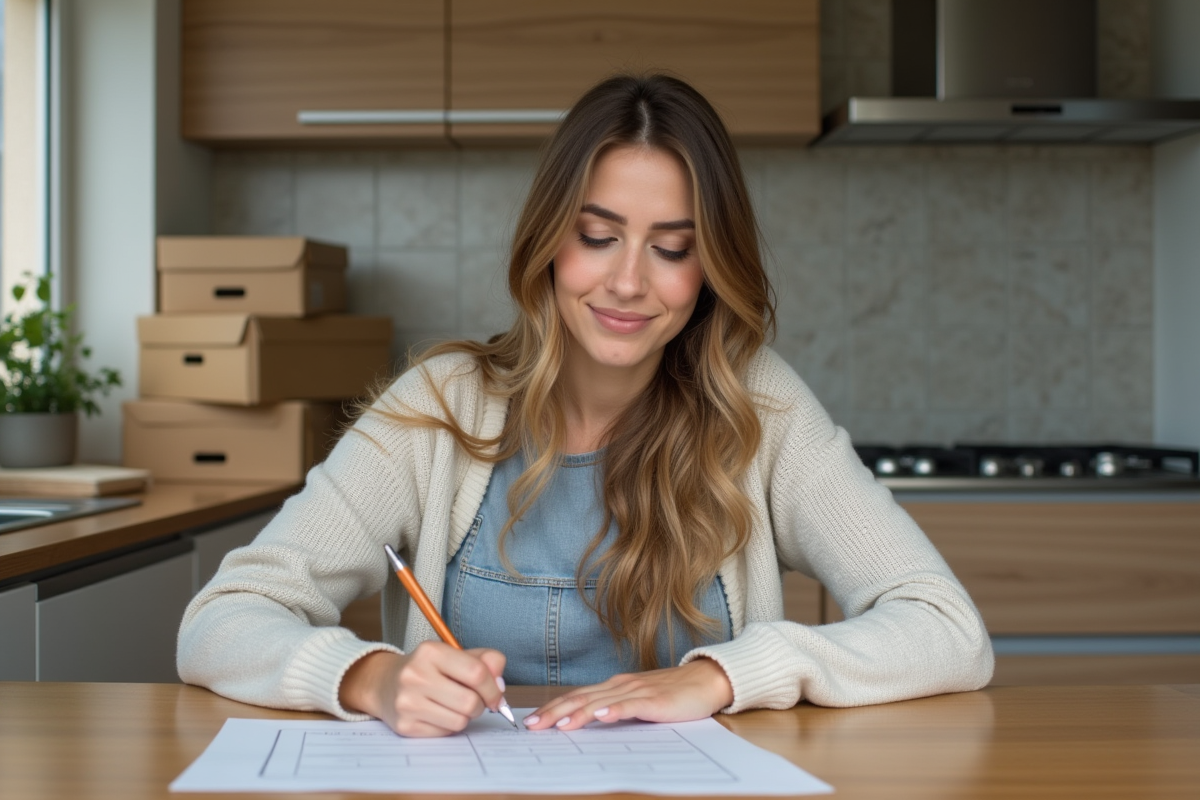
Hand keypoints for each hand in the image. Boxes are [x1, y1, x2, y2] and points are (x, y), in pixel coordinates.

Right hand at [338, 643, 506, 736]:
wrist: (385, 684)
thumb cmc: (429, 669)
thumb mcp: (456, 655)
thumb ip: (485, 661)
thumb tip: (500, 684)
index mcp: (431, 652)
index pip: (477, 673)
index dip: (494, 687)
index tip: (496, 694)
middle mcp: (415, 675)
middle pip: (471, 702)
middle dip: (480, 705)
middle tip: (473, 700)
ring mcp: (407, 702)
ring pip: (460, 721)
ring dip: (465, 717)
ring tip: (453, 705)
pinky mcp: (405, 726)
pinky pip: (445, 733)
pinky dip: (449, 726)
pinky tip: (437, 714)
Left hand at [523, 657, 733, 731]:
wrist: (705, 680)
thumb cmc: (673, 694)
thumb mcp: (638, 702)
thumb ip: (615, 709)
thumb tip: (589, 722)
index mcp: (614, 686)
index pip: (577, 696)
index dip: (553, 708)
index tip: (532, 720)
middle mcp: (620, 685)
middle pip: (581, 698)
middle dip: (554, 712)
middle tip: (532, 726)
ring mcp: (637, 691)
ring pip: (600, 702)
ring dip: (576, 713)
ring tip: (557, 725)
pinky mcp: (655, 700)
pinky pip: (631, 705)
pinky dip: (614, 710)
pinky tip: (601, 716)